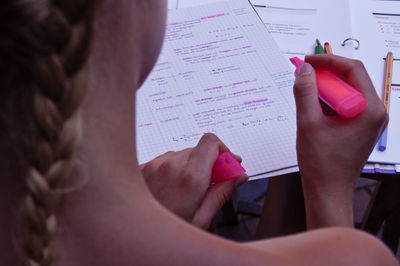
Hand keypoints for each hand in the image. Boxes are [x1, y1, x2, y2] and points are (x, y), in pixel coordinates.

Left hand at [140, 133, 247, 228]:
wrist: (133, 233)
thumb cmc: (164, 235)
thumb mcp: (201, 218)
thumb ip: (222, 192)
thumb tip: (238, 176)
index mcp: (189, 178)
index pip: (212, 142)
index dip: (224, 152)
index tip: (228, 165)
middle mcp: (170, 165)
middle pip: (198, 149)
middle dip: (209, 163)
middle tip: (212, 182)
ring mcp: (153, 165)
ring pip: (181, 154)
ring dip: (189, 166)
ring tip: (187, 190)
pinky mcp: (142, 168)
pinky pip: (163, 160)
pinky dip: (172, 170)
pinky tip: (171, 189)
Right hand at [293, 55, 387, 228]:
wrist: (328, 191)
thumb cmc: (322, 164)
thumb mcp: (308, 124)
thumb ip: (305, 93)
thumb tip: (304, 70)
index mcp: (369, 110)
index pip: (352, 69)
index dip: (327, 61)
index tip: (307, 62)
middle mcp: (374, 113)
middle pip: (351, 79)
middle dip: (325, 76)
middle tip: (302, 77)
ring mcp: (368, 121)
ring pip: (346, 92)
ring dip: (325, 90)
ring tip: (305, 97)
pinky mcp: (360, 127)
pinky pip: (345, 105)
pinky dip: (328, 103)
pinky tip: (313, 111)